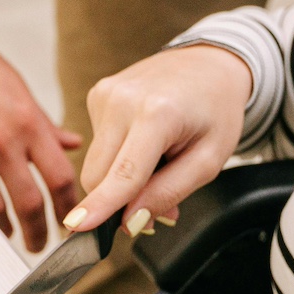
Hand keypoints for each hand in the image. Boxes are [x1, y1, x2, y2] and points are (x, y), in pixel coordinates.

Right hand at [0, 0, 79, 250]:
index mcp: (27, 119)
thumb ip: (41, 120)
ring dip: (6, 231)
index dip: (71, 205)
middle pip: (31, 202)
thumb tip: (72, 142)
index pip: (61, 175)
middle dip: (40, 232)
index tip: (73, 219)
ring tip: (12, 239)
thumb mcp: (12, 83)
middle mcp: (2, 139)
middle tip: (43, 245)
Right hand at [64, 46, 250, 235]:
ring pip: (95, 163)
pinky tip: (143, 139)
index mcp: (158, 113)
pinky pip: (98, 144)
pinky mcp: (98, 94)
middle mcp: (123, 99)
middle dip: (119, 199)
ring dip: (120, 176)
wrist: (210, 65)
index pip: (124, 173)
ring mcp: (106, 93)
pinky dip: (118, 153)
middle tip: (156, 197)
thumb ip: (169, 192)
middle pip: (99, 174)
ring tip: (157, 157)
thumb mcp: (209, 160)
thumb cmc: (216, 111)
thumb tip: (130, 221)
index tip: (77, 228)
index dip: (102, 206)